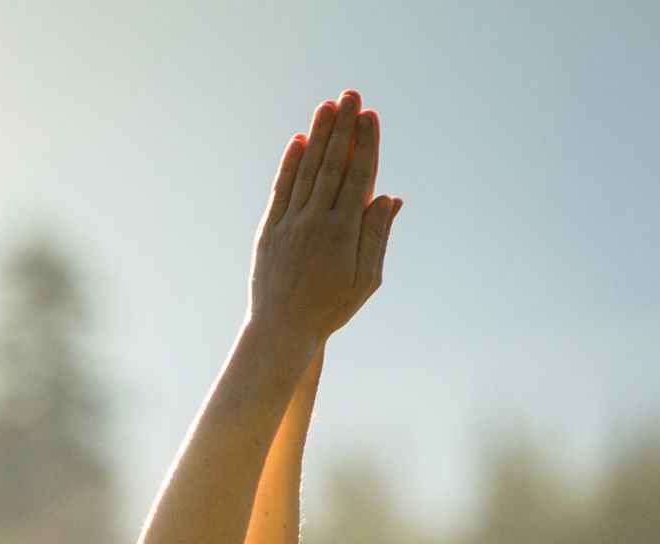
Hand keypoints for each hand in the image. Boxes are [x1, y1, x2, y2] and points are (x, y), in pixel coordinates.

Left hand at [247, 90, 401, 351]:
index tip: (370, 116)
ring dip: (318, 136)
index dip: (366, 144)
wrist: (281, 332)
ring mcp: (290, 224)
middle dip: (343, 128)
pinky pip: (281, 189)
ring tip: (327, 107)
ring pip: (307, 170)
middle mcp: (316, 221)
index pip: (358, 176)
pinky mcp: (270, 230)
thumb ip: (377, 236)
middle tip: (350, 96)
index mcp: (344, 232)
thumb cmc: (329, 309)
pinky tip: (298, 142)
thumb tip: (389, 197)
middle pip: (333, 165)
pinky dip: (290, 164)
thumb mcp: (365, 280)